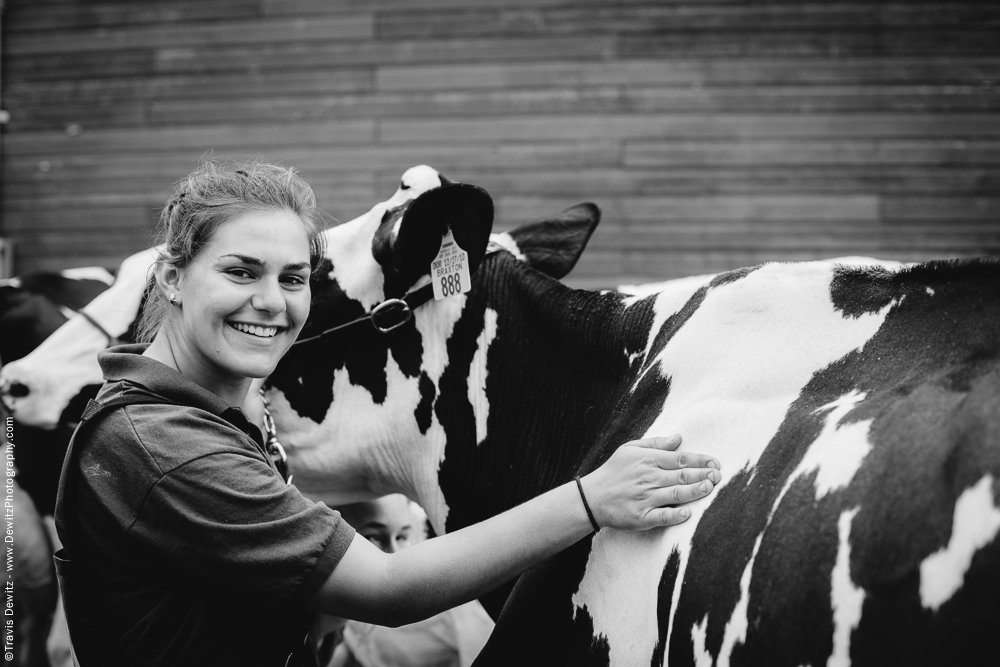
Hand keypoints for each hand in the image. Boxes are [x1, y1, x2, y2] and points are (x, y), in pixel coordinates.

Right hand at [581, 435, 720, 530]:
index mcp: (647, 460)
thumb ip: (655, 443)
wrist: (591, 497)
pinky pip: (662, 517)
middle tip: (719, 475)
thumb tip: (678, 438)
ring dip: (695, 491)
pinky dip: (676, 515)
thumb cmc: (613, 471)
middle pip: (682, 476)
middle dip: (703, 475)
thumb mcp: (630, 449)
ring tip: (710, 488)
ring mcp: (645, 499)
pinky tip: (688, 513)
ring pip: (676, 494)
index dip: (700, 460)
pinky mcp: (641, 517)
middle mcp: (648, 478)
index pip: (680, 458)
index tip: (715, 462)